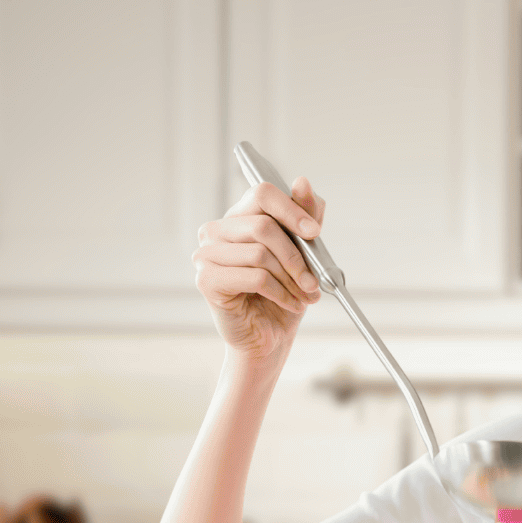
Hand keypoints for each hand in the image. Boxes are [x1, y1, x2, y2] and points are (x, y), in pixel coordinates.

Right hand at [193, 178, 327, 360]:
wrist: (268, 339)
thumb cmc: (283, 295)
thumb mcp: (304, 255)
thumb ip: (305, 220)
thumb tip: (302, 183)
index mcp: (239, 217)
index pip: (262, 193)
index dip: (292, 209)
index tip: (315, 232)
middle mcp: (216, 231)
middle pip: (264, 225)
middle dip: (297, 256)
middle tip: (314, 281)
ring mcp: (206, 254)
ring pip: (261, 253)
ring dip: (292, 279)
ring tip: (305, 296)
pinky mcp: (206, 280)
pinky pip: (255, 277)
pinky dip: (281, 293)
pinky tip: (291, 304)